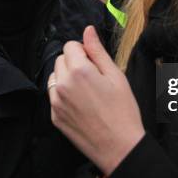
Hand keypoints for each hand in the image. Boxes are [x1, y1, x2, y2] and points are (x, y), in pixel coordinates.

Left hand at [49, 25, 144, 174]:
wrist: (119, 147)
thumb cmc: (123, 111)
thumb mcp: (116, 76)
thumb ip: (98, 51)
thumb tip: (88, 30)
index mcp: (79, 71)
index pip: (70, 46)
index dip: (84, 51)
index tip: (95, 63)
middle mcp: (63, 85)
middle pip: (61, 59)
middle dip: (74, 62)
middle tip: (94, 77)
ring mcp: (56, 102)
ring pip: (55, 77)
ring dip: (67, 77)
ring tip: (87, 91)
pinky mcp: (54, 116)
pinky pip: (54, 95)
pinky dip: (64, 95)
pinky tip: (82, 105)